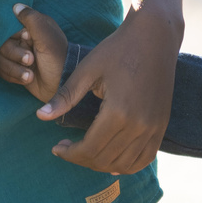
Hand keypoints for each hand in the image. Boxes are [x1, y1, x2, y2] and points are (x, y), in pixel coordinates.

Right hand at [0, 4, 69, 100]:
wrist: (62, 84)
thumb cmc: (58, 58)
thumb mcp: (47, 37)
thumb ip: (32, 19)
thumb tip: (16, 6)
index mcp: (30, 27)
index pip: (7, 25)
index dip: (14, 35)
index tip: (28, 38)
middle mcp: (20, 38)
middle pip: (0, 44)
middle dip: (15, 55)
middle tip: (31, 60)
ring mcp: (16, 54)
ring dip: (14, 69)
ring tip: (30, 75)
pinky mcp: (13, 68)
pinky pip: (1, 70)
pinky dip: (13, 76)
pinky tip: (27, 79)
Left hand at [37, 8, 179, 174]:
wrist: (154, 37)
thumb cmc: (117, 49)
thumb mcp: (87, 70)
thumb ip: (65, 97)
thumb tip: (40, 116)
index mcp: (118, 112)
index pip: (89, 149)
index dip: (70, 153)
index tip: (56, 148)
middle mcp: (139, 126)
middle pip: (105, 160)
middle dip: (81, 160)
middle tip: (66, 149)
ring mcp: (154, 128)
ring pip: (124, 164)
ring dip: (102, 165)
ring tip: (85, 152)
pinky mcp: (162, 126)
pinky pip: (145, 158)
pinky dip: (127, 165)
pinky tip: (111, 158)